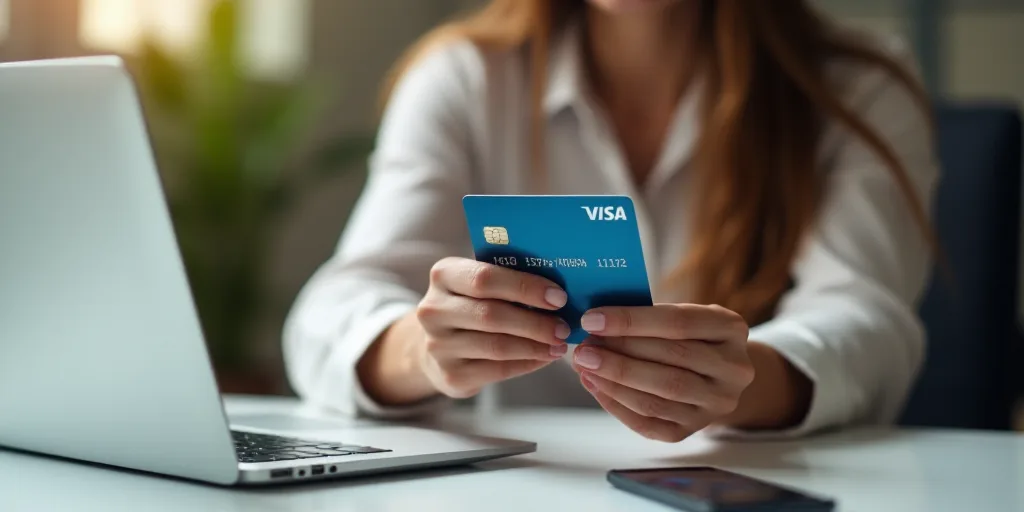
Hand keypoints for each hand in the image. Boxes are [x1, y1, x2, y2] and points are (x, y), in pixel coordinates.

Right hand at [415, 257, 570, 398]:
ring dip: (535, 346)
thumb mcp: (477, 285)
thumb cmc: (469, 306)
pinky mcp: (451, 375)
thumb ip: (507, 281)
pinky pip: (498, 370)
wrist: (436, 346)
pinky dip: (527, 363)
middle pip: (492, 315)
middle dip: (535, 322)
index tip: (558, 297)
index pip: (485, 278)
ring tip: (559, 344)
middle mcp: (433, 310)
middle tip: (564, 326)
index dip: (525, 287)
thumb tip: (558, 290)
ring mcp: (438, 345)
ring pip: (497, 346)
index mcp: (443, 275)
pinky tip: (544, 357)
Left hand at [571, 304, 754, 441]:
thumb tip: (596, 323)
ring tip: (585, 365)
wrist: (716, 374)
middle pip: (671, 359)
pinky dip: (618, 405)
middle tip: (584, 347)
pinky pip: (652, 422)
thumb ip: (649, 316)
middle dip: (620, 352)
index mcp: (731, 329)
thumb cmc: (690, 336)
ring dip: (615, 379)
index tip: (592, 320)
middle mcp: (734, 369)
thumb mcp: (683, 315)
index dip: (631, 321)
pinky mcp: (697, 427)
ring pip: (661, 393)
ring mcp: (718, 403)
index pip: (678, 322)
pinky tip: (595, 386)